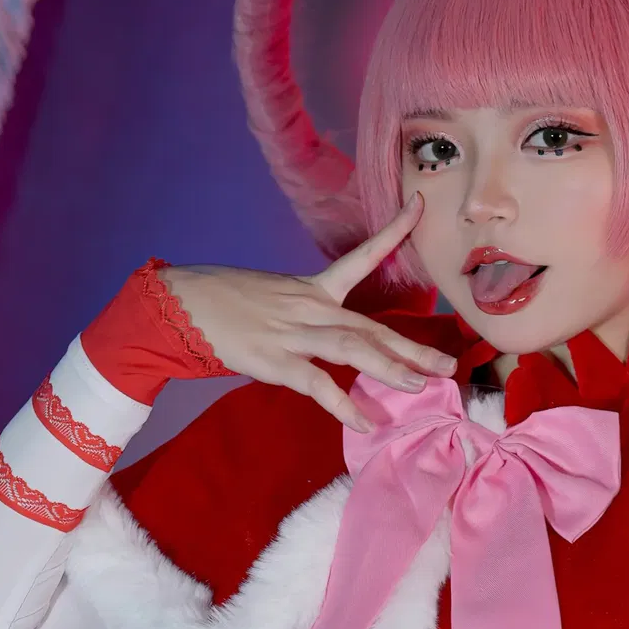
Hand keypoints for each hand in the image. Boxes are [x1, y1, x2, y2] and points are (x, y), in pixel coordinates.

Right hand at [155, 196, 451, 433]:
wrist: (181, 304)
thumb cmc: (226, 303)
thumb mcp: (273, 299)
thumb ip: (307, 316)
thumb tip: (332, 336)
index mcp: (311, 289)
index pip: (360, 257)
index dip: (392, 232)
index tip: (420, 208)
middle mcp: (310, 307)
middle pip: (370, 325)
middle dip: (411, 346)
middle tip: (448, 366)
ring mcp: (293, 333)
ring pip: (351, 348)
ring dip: (389, 368)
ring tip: (420, 387)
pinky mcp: (275, 359)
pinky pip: (316, 383)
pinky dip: (342, 404)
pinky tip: (364, 421)